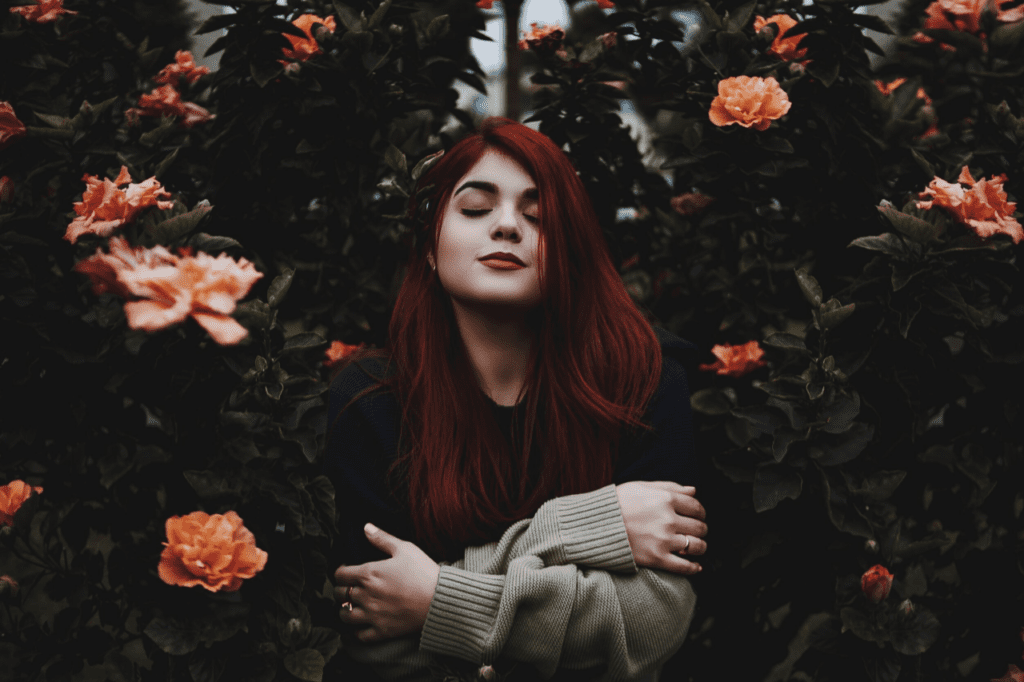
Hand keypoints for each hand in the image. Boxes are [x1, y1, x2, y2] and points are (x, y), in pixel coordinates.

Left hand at [333, 523, 440, 642]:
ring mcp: (372, 615)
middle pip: (339, 594)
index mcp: (369, 574)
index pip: (339, 575)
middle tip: (348, 588)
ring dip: (344, 610)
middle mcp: (366, 595)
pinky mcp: (382, 631)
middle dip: (340, 589)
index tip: (346, 571)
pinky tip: (360, 625)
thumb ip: (382, 538)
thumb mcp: (405, 548)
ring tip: (350, 607)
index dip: (340, 572)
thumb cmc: (424, 572)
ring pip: (344, 616)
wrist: (440, 600)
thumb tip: (366, 527)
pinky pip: (359, 635)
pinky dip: (356, 631)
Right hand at [615, 481, 706, 574]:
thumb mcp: (641, 486)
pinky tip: (696, 566)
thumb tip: (693, 491)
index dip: (701, 512)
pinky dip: (694, 567)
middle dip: (702, 529)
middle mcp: (668, 519)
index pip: (696, 506)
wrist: (595, 525)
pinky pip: (684, 566)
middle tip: (697, 531)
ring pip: (696, 546)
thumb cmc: (617, 503)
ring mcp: (663, 540)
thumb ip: (669, 487)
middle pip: (699, 527)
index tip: (698, 516)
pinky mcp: (656, 558)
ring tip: (696, 547)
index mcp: (665, 499)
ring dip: (700, 547)